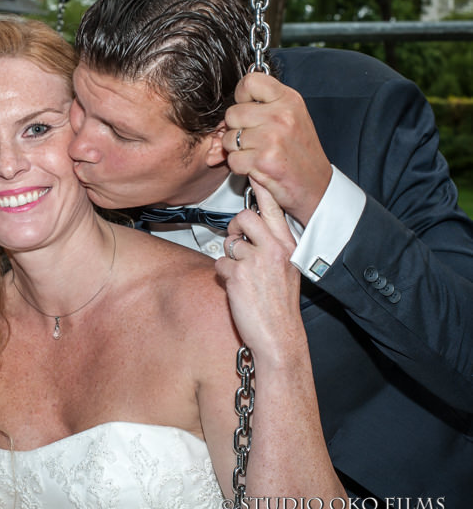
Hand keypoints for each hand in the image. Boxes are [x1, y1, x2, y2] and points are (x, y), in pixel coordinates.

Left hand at [215, 182, 304, 368]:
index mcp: (288, 246)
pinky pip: (220, 263)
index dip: (262, 188)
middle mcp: (274, 249)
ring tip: (242, 275)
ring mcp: (256, 261)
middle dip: (235, 228)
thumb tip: (253, 231)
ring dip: (230, 258)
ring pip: (229, 243)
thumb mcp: (287, 270)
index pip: (273, 209)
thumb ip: (274, 247)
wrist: (280, 337)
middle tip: (237, 242)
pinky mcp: (238, 275)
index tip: (254, 172)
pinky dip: (223, 275)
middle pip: (245, 217)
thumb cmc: (281, 306)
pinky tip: (236, 288)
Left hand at [222, 72, 331, 225]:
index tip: (247, 107)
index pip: (250, 81)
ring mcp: (271, 138)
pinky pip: (232, 159)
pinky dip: (239, 166)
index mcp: (289, 100)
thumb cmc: (302, 154)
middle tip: (253, 139)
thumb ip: (269, 103)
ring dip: (237, 149)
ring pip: (229, 138)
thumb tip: (241, 92)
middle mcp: (281, 116)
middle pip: (233, 113)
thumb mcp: (294, 117)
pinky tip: (255, 166)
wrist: (316, 187)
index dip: (242, 96)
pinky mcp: (262, 160)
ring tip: (255, 153)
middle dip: (236, 128)